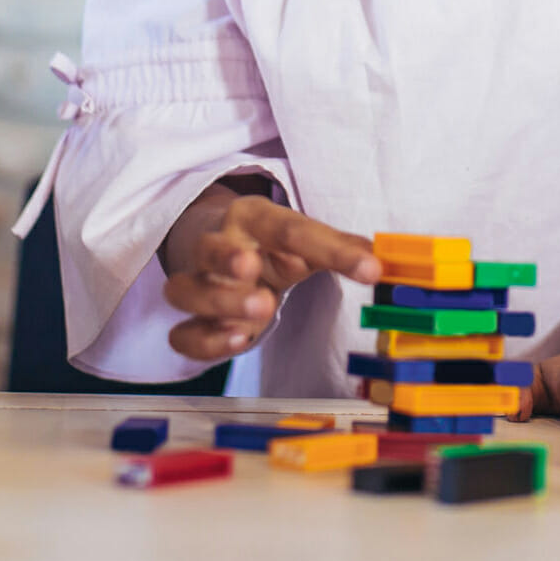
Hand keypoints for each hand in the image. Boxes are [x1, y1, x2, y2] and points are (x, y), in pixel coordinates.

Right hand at [163, 194, 378, 362]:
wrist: (226, 250)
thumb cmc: (271, 245)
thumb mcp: (304, 240)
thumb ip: (337, 249)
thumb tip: (378, 260)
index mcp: (254, 218)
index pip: (292, 229)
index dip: (332, 249)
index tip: (370, 268)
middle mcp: (218, 246)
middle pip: (210, 248)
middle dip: (229, 262)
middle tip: (260, 282)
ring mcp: (199, 283)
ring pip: (186, 290)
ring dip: (220, 303)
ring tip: (258, 313)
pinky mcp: (191, 322)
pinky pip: (181, 335)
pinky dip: (204, 342)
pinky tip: (237, 341)